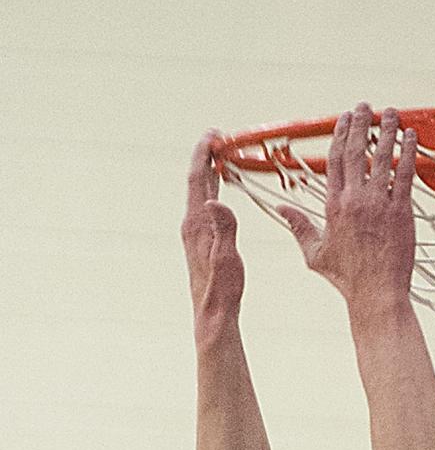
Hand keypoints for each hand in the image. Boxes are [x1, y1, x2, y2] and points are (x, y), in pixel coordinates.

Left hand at [181, 132, 244, 325]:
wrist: (213, 314)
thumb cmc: (222, 290)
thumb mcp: (227, 258)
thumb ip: (223, 229)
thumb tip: (214, 201)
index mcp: (197, 224)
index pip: (198, 179)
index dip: (204, 154)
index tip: (213, 135)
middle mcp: (192, 225)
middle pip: (197, 182)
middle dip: (206, 157)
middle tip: (219, 139)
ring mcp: (195, 233)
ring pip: (201, 193)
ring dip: (210, 173)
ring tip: (221, 157)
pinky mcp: (200, 241)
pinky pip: (206, 206)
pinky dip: (213, 190)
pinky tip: (220, 190)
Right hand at [280, 103, 416, 310]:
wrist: (376, 293)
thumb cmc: (347, 278)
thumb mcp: (315, 253)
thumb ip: (299, 226)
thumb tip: (280, 209)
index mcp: (334, 206)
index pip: (335, 160)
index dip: (341, 135)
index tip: (345, 120)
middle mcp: (355, 199)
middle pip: (357, 152)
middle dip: (360, 125)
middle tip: (365, 107)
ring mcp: (379, 204)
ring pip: (383, 158)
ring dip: (386, 131)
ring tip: (389, 113)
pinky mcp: (402, 212)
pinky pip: (406, 174)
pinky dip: (409, 152)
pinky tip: (411, 136)